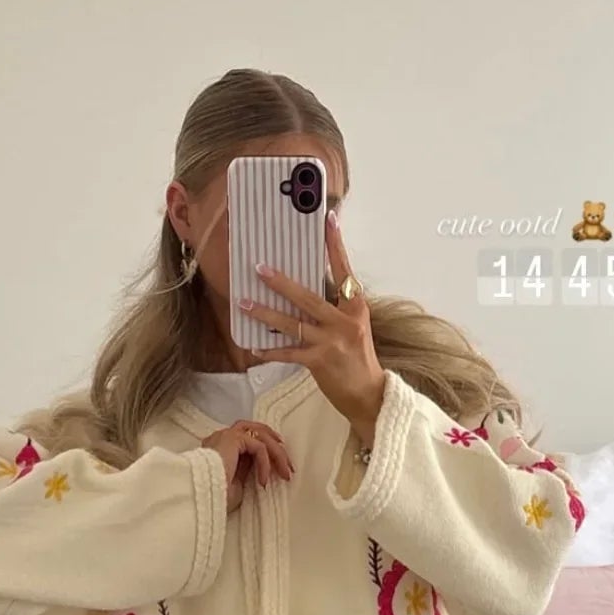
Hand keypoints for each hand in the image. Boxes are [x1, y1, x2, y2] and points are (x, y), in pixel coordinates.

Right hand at [202, 420, 292, 512]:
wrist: (200, 498)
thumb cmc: (214, 497)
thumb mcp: (237, 485)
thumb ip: (248, 471)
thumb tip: (262, 468)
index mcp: (221, 447)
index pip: (249, 438)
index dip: (268, 450)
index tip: (280, 467)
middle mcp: (222, 436)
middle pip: (257, 431)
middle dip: (277, 447)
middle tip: (289, 466)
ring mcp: (226, 435)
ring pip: (260, 435)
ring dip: (277, 454)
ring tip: (284, 473)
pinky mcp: (232, 438)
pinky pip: (258, 446)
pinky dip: (265, 463)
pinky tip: (263, 480)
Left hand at [236, 212, 386, 446]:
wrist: (369, 394)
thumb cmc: (358, 359)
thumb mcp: (353, 327)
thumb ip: (335, 309)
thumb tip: (305, 291)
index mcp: (355, 307)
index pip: (344, 270)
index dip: (335, 245)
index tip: (328, 219)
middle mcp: (344, 321)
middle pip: (308, 296)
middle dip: (281, 282)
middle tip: (259, 267)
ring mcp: (331, 341)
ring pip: (292, 323)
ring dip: (265, 314)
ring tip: (244, 303)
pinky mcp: (319, 361)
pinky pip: (288, 353)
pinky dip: (270, 350)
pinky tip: (254, 347)